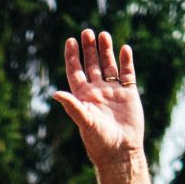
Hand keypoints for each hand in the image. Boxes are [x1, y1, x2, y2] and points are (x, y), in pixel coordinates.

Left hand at [50, 28, 144, 162]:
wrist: (121, 151)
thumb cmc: (99, 140)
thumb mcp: (84, 121)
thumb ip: (72, 106)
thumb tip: (55, 93)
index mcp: (83, 96)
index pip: (76, 72)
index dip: (73, 57)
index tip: (71, 41)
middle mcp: (97, 91)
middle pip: (92, 65)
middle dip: (89, 49)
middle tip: (87, 32)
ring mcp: (113, 92)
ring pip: (109, 66)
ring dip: (106, 51)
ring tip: (104, 35)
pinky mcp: (129, 95)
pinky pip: (127, 74)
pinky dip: (126, 62)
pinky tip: (125, 49)